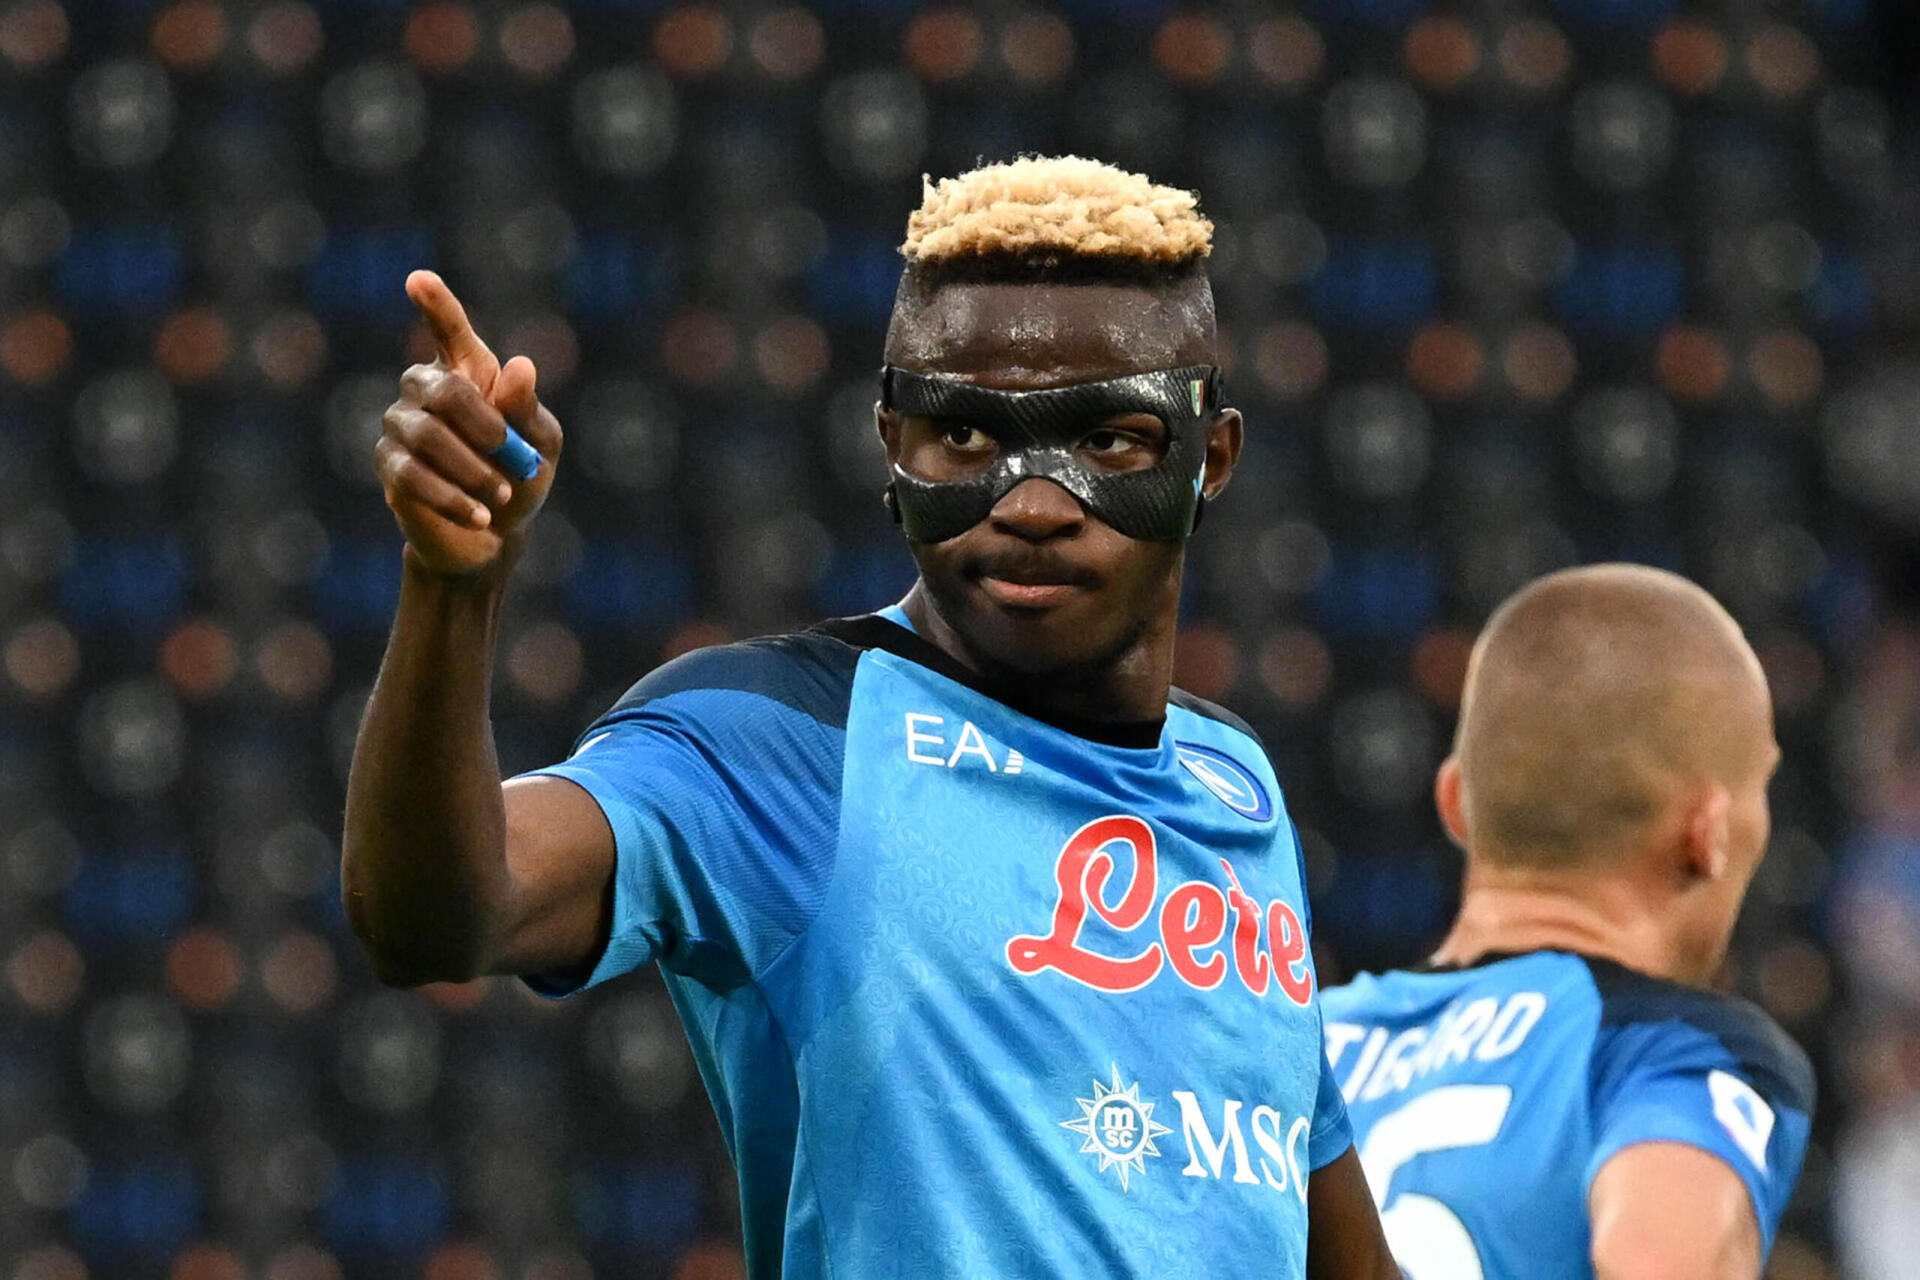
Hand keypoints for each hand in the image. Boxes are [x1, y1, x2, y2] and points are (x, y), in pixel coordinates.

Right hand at [375, 270, 563, 576]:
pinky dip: (453, 497)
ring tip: (500, 495)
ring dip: (474, 470)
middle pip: (443, 390)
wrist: (494, 534)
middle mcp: (425, 387)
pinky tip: (480, 515)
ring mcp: (401, 424)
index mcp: (468, 371)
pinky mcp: (389, 464)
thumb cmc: (520, 477)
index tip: (419, 279)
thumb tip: (520, 367)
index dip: (436, 304)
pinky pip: (413, 475)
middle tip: (514, 457)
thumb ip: (529, 411)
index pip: (448, 329)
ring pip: (428, 435)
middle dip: (485, 428)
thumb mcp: (541, 446)